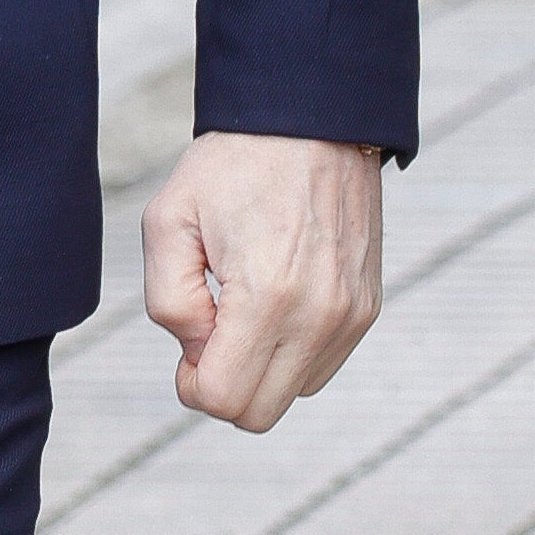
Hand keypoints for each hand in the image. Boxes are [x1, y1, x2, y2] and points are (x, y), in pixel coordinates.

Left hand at [143, 132, 383, 434]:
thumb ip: (169, 303)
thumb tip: (198, 354)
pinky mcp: (367, 308)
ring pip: (291, 394)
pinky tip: (274, 302)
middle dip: (221, 384)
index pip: (222, 399)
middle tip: (208, 328)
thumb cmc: (231, 167)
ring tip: (243, 308)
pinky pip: (320, 366)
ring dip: (258, 369)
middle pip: (257, 413)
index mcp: (268, 296)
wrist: (312, 121)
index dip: (189, 383)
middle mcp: (320, 315)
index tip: (186, 342)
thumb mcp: (168, 223)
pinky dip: (290, 352)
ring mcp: (351, 315)